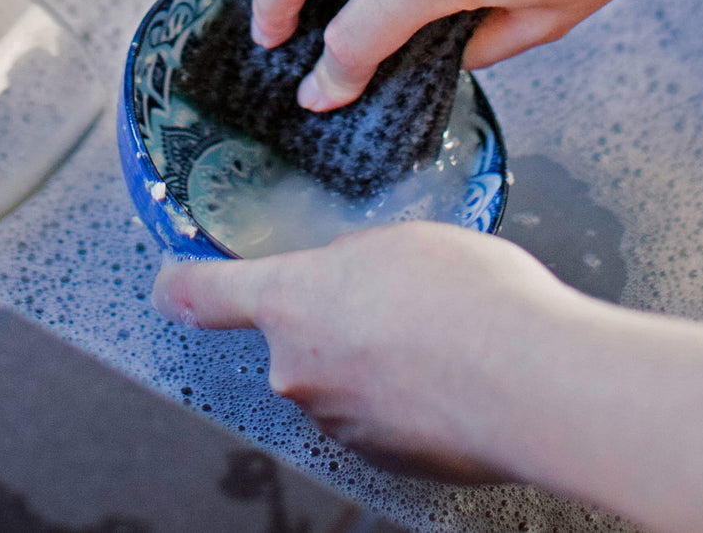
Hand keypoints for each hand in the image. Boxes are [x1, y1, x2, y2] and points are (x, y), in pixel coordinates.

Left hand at [152, 221, 597, 481]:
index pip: (202, 293)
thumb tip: (358, 281)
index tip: (171, 281)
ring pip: (343, 382)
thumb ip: (355, 263)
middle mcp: (298, 370)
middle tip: (400, 302)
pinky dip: (408, 401)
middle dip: (337, 323)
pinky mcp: (383, 459)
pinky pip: (382, 419)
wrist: (531, 380)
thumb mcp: (402, 242)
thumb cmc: (471, 300)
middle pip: (295, 340)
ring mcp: (339, 422)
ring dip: (376, 364)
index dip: (180, 283)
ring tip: (443, 340)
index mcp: (290, 301)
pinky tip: (455, 377)